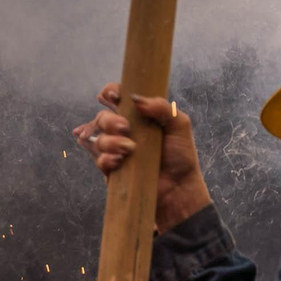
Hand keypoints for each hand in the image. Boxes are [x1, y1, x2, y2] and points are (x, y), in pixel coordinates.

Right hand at [74, 83, 210, 230]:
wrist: (179, 187)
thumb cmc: (181, 155)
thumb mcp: (179, 124)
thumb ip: (161, 107)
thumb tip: (135, 99)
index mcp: (139, 116)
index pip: (117, 98)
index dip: (110, 93)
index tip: (112, 95)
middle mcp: (124, 131)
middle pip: (102, 117)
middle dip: (109, 120)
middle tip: (125, 127)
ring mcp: (117, 150)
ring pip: (100, 139)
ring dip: (111, 141)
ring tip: (129, 149)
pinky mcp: (113, 169)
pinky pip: (100, 160)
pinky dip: (107, 158)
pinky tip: (120, 161)